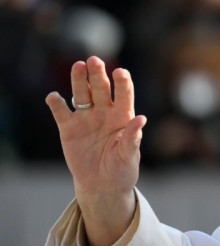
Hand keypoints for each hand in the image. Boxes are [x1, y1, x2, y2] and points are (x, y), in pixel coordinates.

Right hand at [45, 56, 146, 245]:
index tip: (120, 72)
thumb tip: (141, 119)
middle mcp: (104, 113)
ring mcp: (86, 119)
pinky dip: (56, 104)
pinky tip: (54, 97)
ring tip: (78, 66)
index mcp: (123, 117)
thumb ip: (132, 138)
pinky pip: (61, 112)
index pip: (124, 95)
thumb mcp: (129, 156)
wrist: (103, 185)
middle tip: (94, 60)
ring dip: (79, 80)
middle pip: (101, 88)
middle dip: (98, 74)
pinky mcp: (69, 128)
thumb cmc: (122, 169)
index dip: (122, 83)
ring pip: (82, 94)